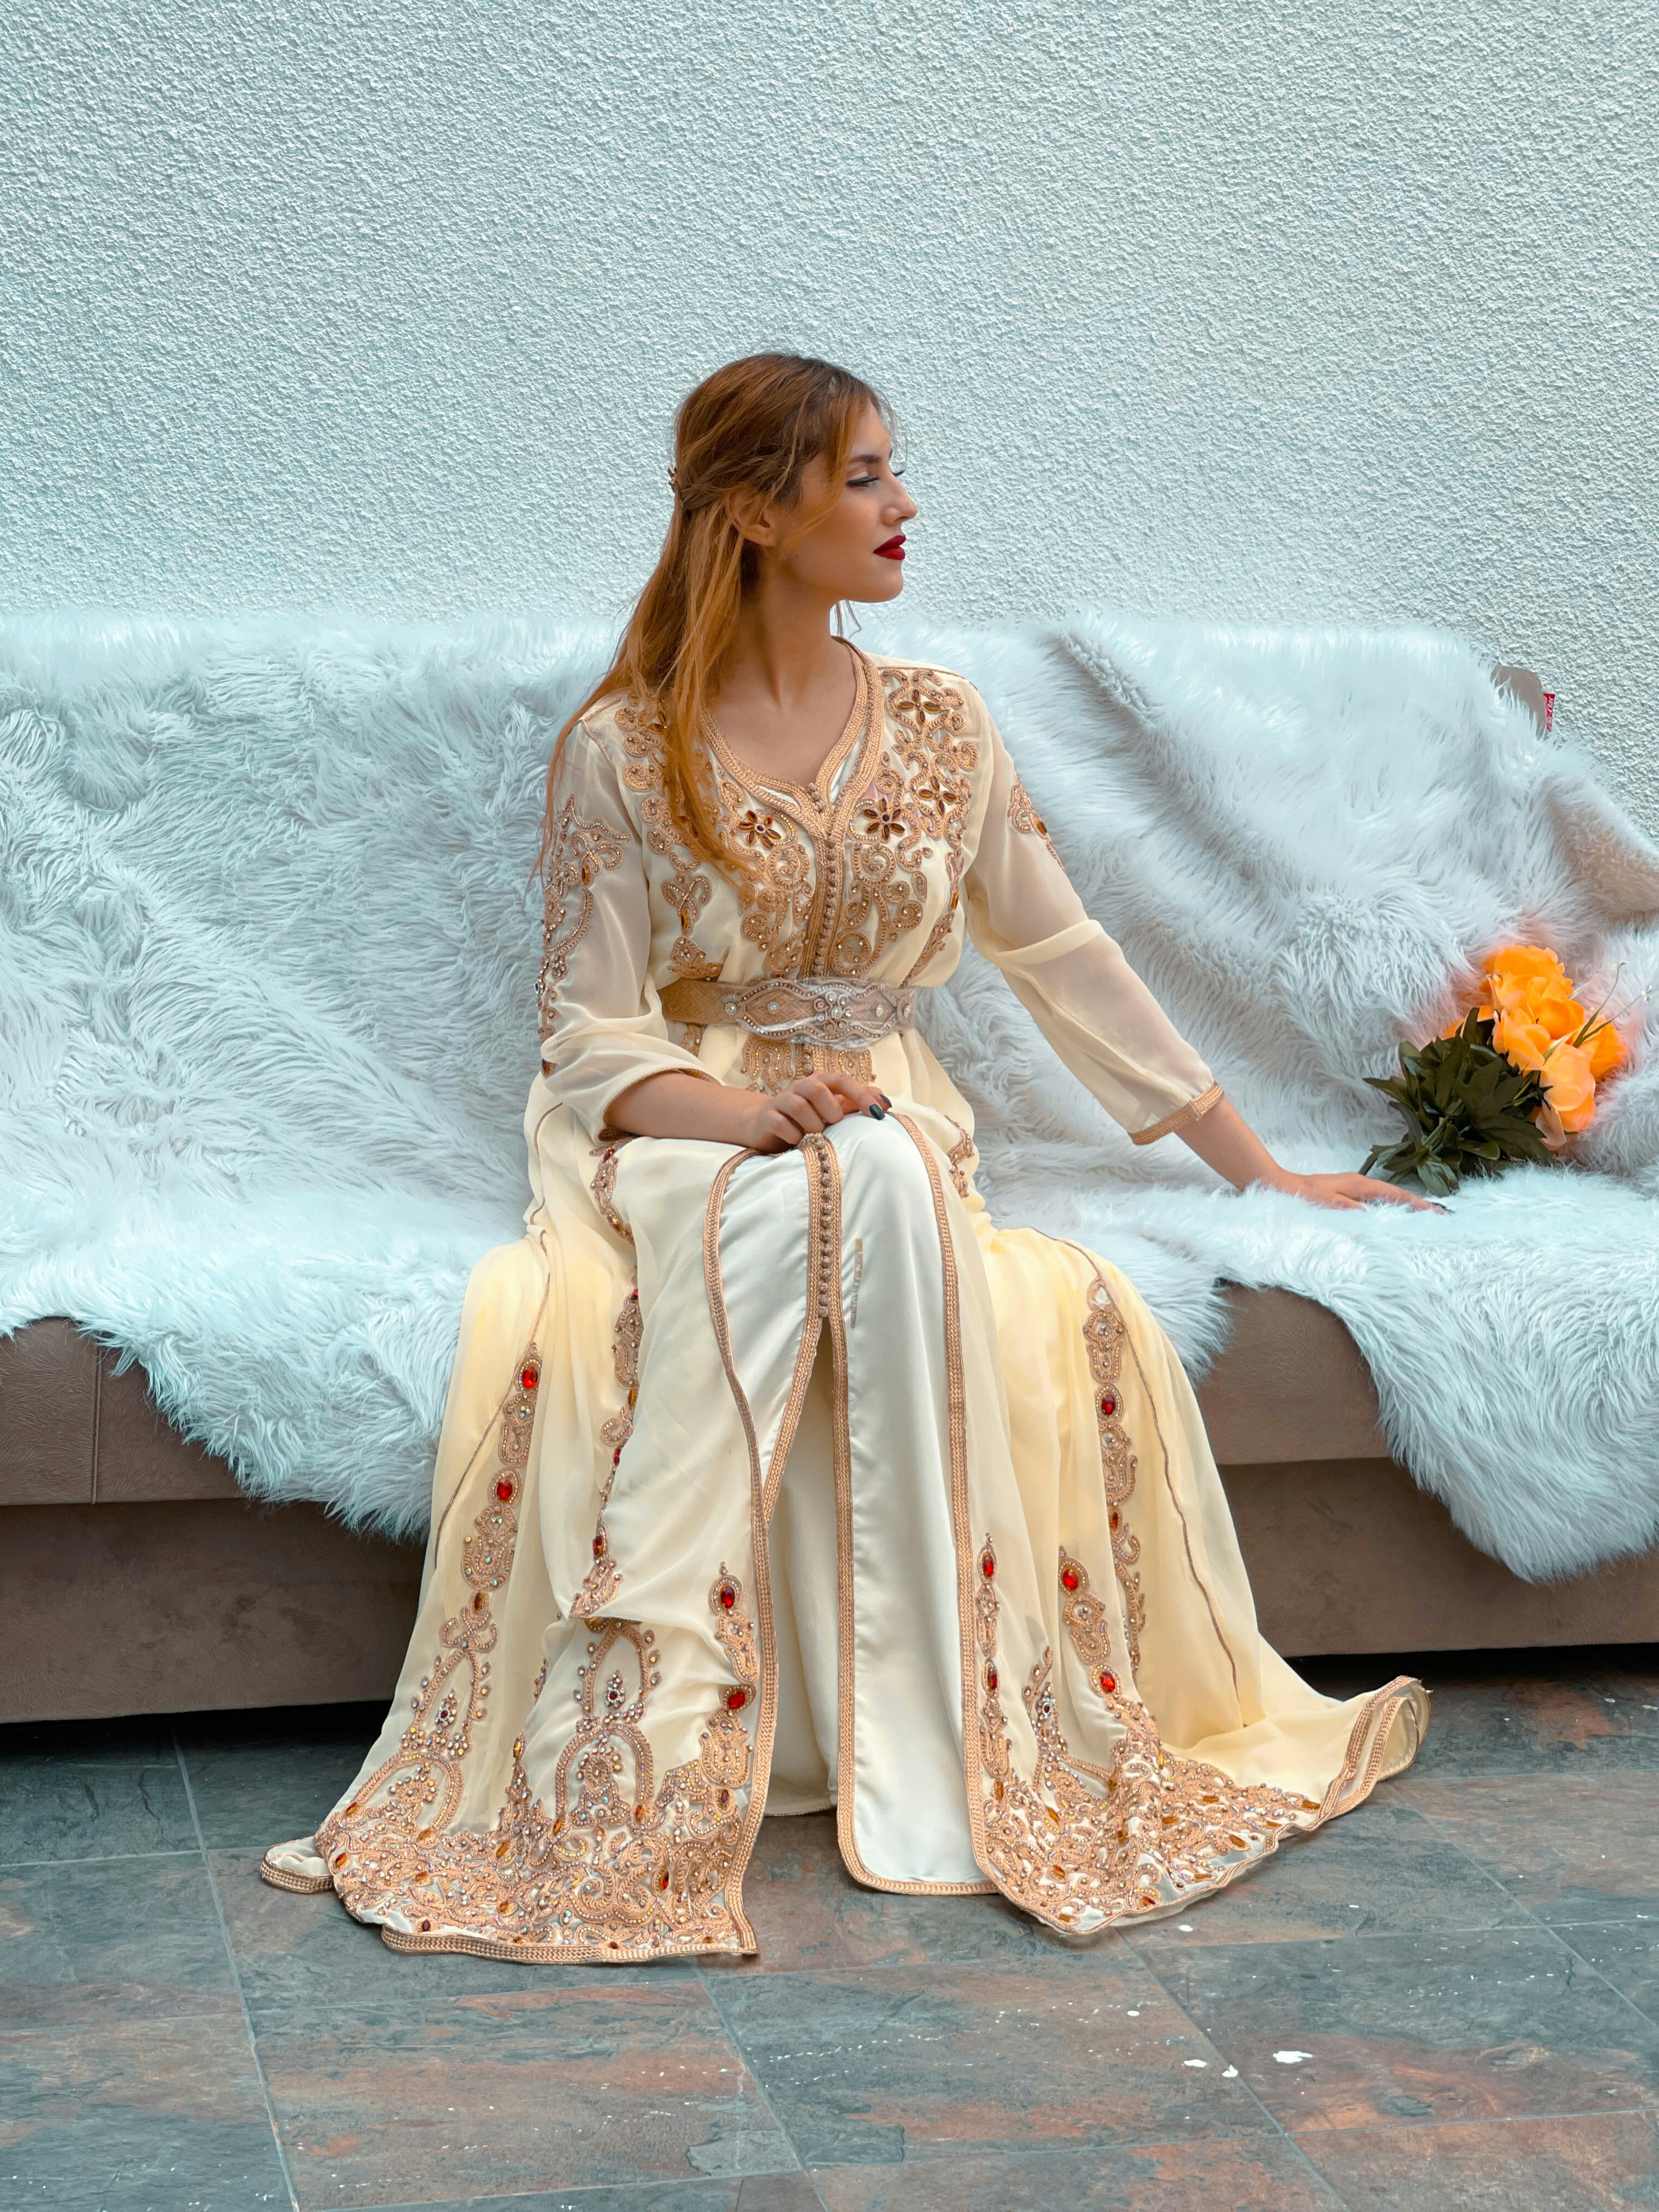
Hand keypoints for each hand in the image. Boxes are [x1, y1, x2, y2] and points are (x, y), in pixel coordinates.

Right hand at [731, 1072, 890, 1153]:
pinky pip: (781, 1124)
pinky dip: (793, 1136)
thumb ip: (856, 1103)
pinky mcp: (768, 1118)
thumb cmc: (806, 1117)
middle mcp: (800, 1087)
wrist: (765, 1124)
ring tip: (815, 1135)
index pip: (842, 1080)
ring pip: (799, 1106)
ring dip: (812, 1125)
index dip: (861, 1095)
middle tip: (833, 1125)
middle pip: (817, 1088)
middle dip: (830, 1110)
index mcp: (820, 1082)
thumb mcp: (832, 1109)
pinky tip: (798, 1142)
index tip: (878, 1114)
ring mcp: (781, 1101)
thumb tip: (885, 1101)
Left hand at [1257, 1169, 1444, 1213]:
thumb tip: (1378, 1218)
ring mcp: (1352, 1187)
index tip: (1440, 1213)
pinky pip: (1374, 1200)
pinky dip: (1388, 1207)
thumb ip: (1354, 1212)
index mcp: (1360, 1185)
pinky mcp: (1344, 1193)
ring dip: (1404, 1206)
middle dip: (1417, 1205)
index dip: (1419, 1205)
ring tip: (1422, 1218)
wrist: (1277, 1186)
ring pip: (1386, 1197)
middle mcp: (1360, 1183)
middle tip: (1439, 1217)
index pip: (1397, 1196)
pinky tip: (1390, 1217)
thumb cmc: (1302, 1198)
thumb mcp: (1330, 1206)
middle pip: (1396, 1195)